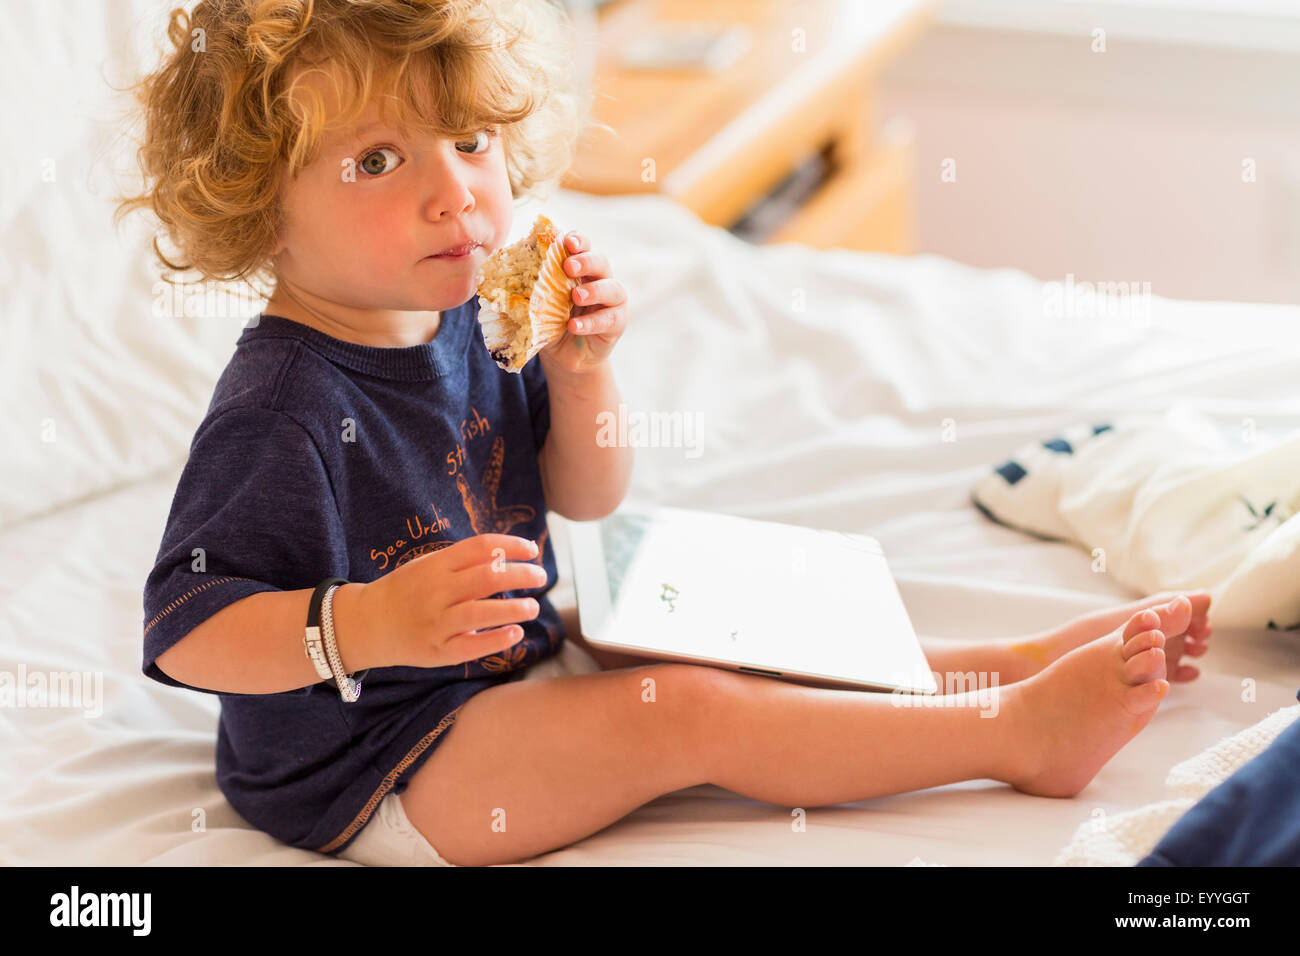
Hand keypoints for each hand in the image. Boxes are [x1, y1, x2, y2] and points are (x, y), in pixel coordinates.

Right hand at [351, 534, 546, 668]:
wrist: (367, 624)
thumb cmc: (407, 591)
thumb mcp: (429, 566)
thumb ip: (464, 562)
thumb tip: (510, 554)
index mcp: (436, 565)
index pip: (480, 547)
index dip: (510, 545)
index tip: (531, 549)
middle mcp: (437, 592)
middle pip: (487, 577)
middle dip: (521, 575)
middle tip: (541, 577)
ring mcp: (436, 623)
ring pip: (481, 613)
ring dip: (514, 608)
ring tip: (533, 607)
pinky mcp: (438, 651)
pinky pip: (472, 646)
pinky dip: (497, 639)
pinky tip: (516, 632)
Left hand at [538, 231, 627, 375]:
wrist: (563, 355)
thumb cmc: (551, 322)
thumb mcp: (539, 302)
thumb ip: (532, 286)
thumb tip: (506, 271)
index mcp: (580, 269)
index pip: (584, 247)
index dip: (578, 240)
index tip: (567, 241)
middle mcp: (600, 280)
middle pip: (601, 262)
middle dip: (587, 261)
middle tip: (569, 266)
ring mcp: (612, 302)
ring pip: (613, 289)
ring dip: (594, 290)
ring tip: (576, 296)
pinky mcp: (616, 324)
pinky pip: (610, 319)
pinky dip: (591, 322)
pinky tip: (574, 326)